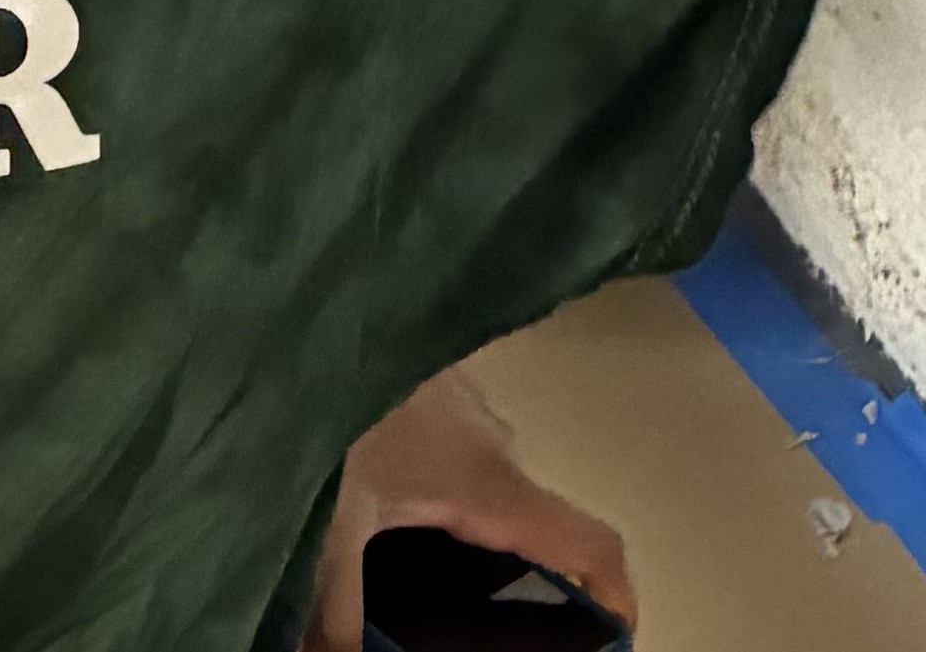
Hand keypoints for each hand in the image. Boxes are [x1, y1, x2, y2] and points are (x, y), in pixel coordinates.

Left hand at [307, 367, 635, 650]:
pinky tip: (400, 518)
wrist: (307, 308)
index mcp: (493, 485)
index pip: (589, 544)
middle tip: (496, 622)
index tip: (618, 638)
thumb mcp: (332, 519)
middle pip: (540, 528)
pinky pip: (465, 464)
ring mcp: (469, 418)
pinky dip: (453, 504)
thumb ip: (336, 605)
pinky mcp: (436, 397)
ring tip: (436, 578)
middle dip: (532, 581)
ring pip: (497, 493)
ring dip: (482, 540)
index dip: (616, 599)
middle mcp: (497, 449)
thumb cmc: (331, 402)